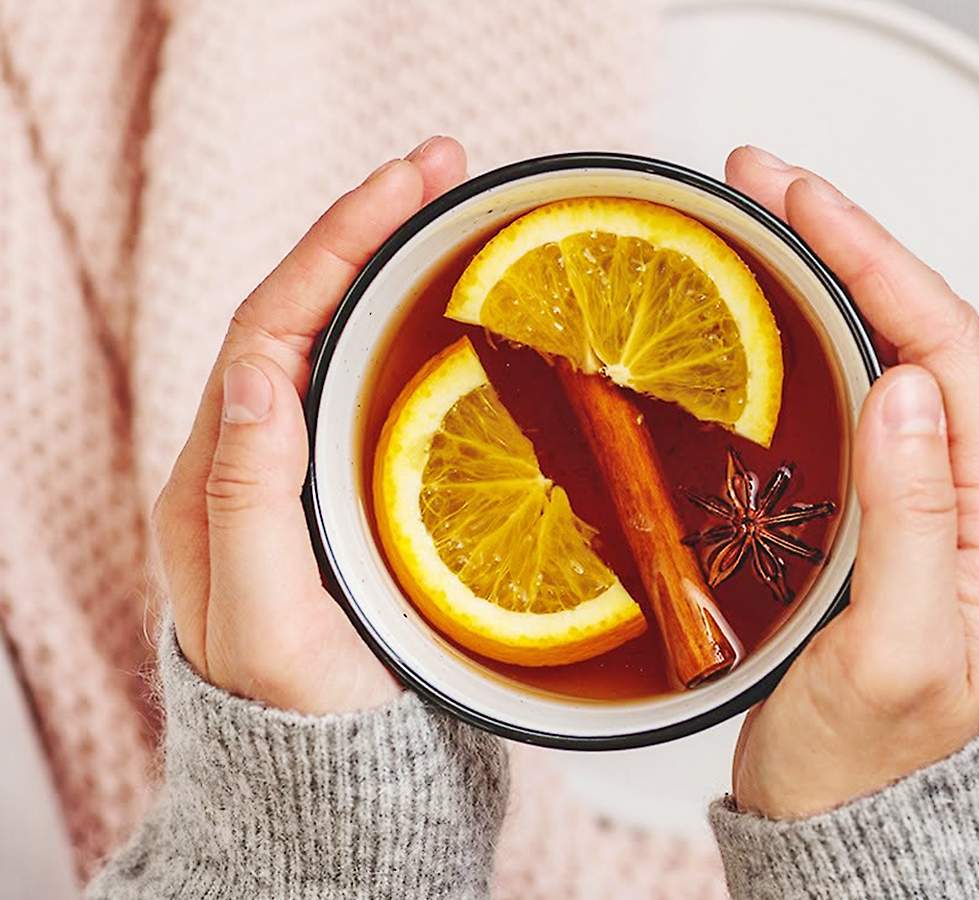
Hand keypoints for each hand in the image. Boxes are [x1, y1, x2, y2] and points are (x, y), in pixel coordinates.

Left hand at [151, 137, 467, 714]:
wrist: (337, 780)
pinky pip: (376, 392)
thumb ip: (248, 501)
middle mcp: (256, 457)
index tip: (408, 183)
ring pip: (342, 345)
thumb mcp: (262, 620)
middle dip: (369, 230)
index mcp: (220, 476)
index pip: (271, 323)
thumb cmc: (301, 715)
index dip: (336, 243)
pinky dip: (413, 335)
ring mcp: (309, 471)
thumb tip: (255, 363)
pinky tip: (457, 314)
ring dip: (393, 272)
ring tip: (457, 214)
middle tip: (446, 168)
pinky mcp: (358, 492)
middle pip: (306, 313)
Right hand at [723, 146, 978, 818]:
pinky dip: (803, 337)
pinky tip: (764, 315)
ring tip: (761, 225)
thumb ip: (914, 523)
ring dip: (824, 279)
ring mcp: (911, 495)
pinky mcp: (863, 507)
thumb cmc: (867, 753)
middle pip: (917, 330)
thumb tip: (903, 390)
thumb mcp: (899, 651)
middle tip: (765, 185)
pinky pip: (843, 398)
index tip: (803, 205)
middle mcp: (960, 493)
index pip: (946, 351)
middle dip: (845, 243)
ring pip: (879, 352)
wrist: (834, 810)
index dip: (876, 262)